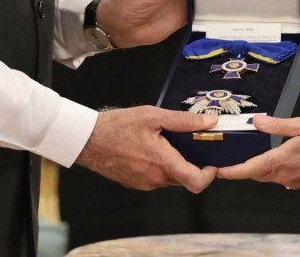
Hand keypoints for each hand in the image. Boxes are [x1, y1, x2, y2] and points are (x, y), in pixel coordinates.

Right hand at [76, 106, 217, 192]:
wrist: (87, 140)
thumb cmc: (117, 126)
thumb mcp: (153, 116)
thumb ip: (184, 121)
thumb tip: (210, 122)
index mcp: (163, 163)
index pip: (196, 181)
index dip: (209, 174)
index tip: (212, 162)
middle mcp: (155, 179)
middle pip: (184, 177)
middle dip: (191, 162)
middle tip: (190, 142)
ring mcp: (145, 183)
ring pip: (170, 177)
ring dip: (174, 162)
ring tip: (166, 141)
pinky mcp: (135, 183)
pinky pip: (156, 177)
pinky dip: (160, 165)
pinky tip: (151, 147)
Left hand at [216, 115, 299, 188]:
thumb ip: (277, 124)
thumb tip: (257, 121)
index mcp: (280, 161)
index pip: (249, 170)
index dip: (232, 172)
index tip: (220, 171)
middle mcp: (284, 175)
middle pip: (256, 174)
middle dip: (244, 168)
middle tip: (233, 159)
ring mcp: (293, 181)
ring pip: (269, 176)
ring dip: (260, 169)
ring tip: (254, 156)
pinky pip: (282, 177)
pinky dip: (275, 170)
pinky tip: (280, 158)